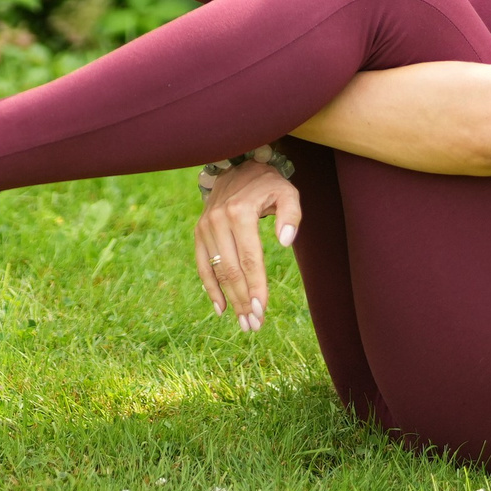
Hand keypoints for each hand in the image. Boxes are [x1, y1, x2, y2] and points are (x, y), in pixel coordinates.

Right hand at [195, 160, 301, 331]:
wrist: (236, 165)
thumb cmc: (268, 183)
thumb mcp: (287, 192)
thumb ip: (291, 214)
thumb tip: (285, 241)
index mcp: (240, 212)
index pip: (249, 259)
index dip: (256, 287)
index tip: (262, 310)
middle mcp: (218, 220)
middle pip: (231, 270)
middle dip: (243, 300)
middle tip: (254, 325)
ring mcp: (205, 227)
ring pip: (216, 271)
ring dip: (230, 300)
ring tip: (243, 322)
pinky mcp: (199, 231)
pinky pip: (202, 264)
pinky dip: (210, 288)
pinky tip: (221, 308)